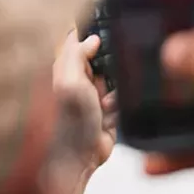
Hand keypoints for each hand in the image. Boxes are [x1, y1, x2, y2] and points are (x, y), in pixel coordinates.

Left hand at [52, 30, 117, 175]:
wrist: (80, 158)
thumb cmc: (70, 124)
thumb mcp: (71, 83)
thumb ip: (77, 55)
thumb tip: (92, 37)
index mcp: (67, 67)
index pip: (82, 40)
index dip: (94, 36)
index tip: (106, 36)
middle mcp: (81, 77)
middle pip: (107, 56)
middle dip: (113, 69)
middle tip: (104, 82)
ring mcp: (96, 93)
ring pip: (120, 76)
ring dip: (117, 91)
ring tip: (104, 106)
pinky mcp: (110, 107)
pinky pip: (125, 96)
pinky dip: (121, 105)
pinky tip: (109, 116)